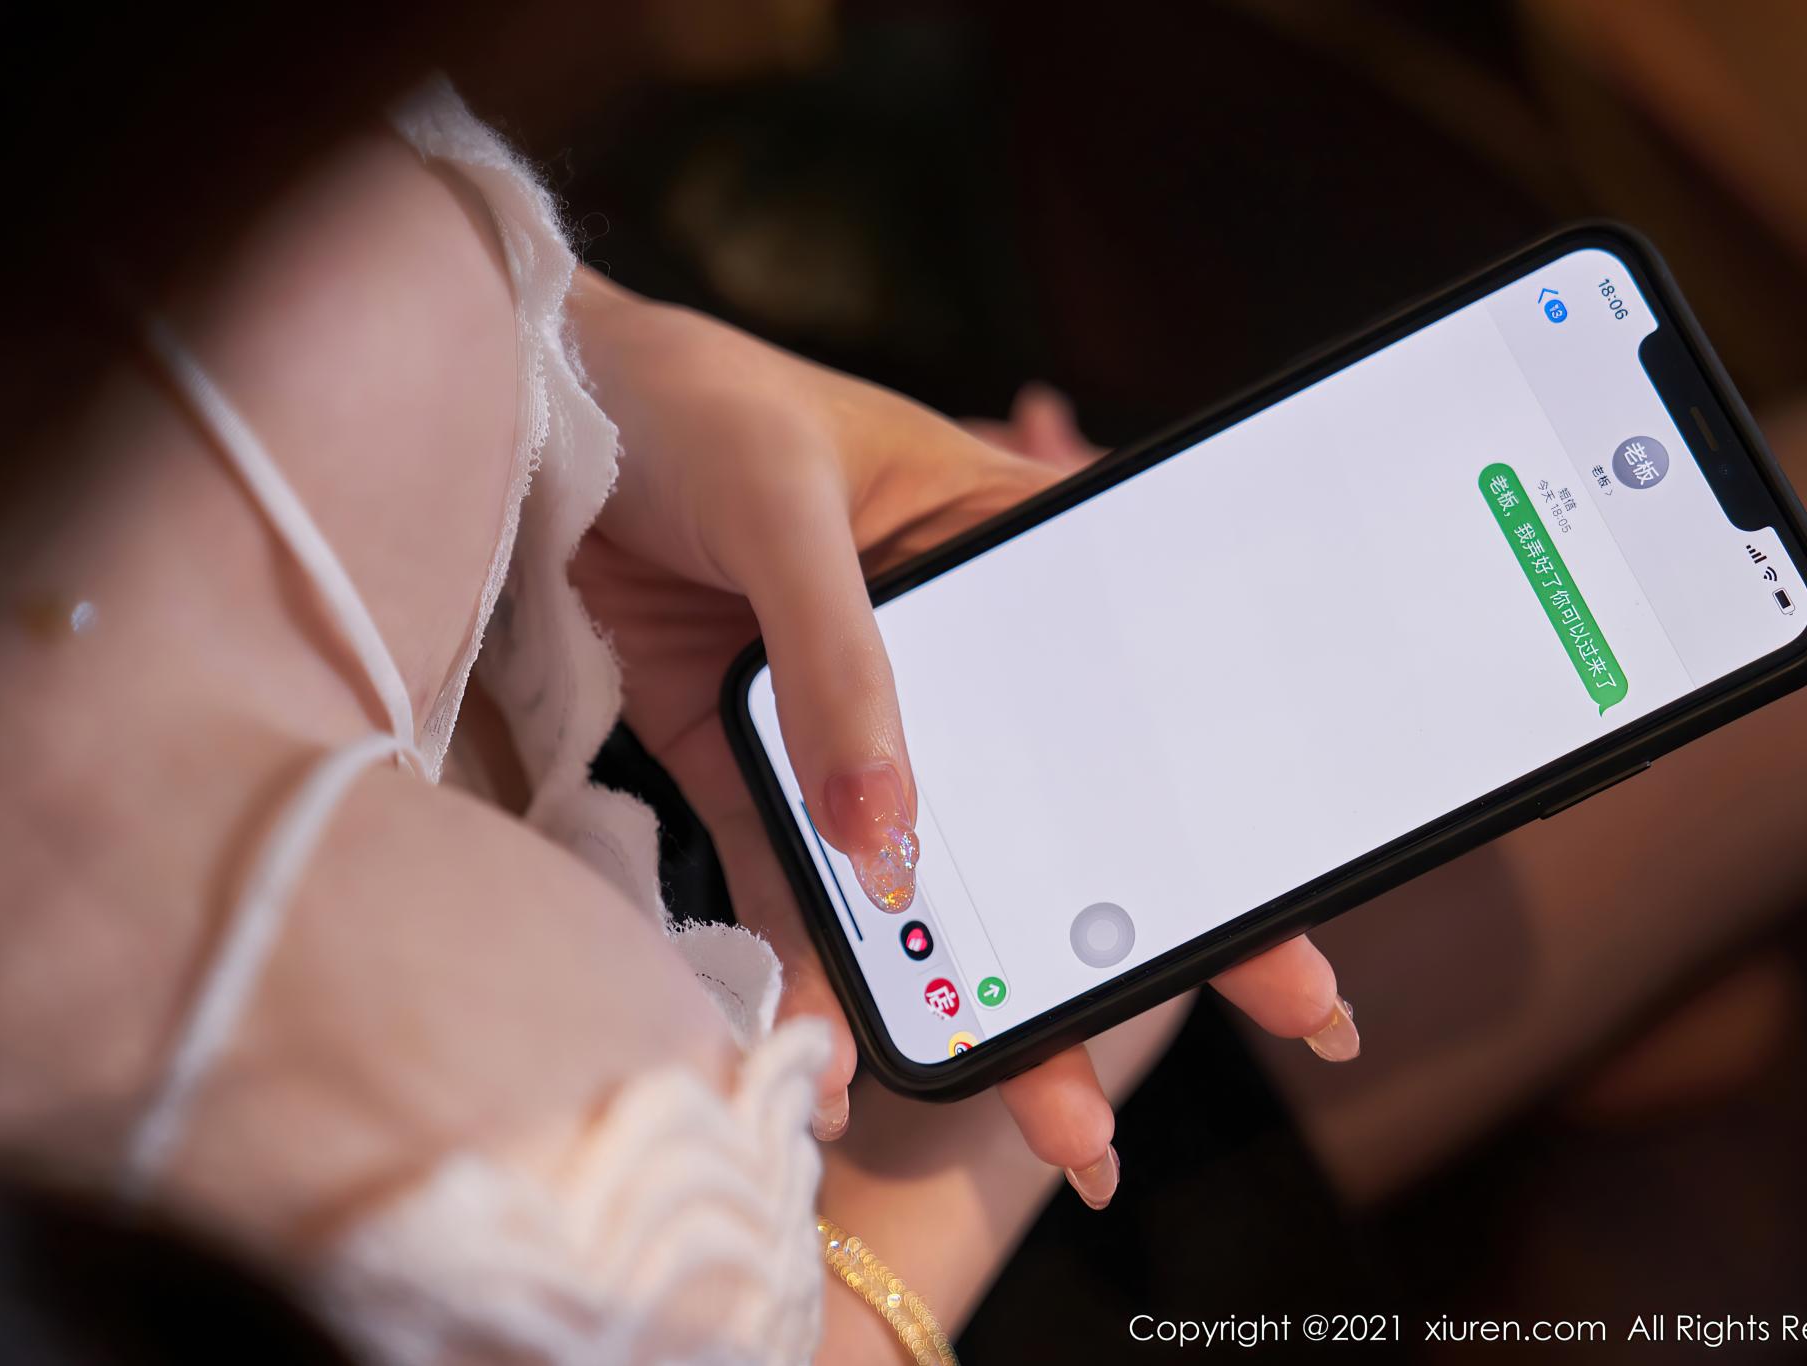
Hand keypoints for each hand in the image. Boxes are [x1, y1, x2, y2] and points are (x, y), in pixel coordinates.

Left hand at [568, 272, 1359, 1206]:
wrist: (524, 403)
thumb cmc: (693, 405)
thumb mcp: (786, 508)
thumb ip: (840, 666)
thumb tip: (888, 845)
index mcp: (1005, 565)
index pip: (1133, 705)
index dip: (1212, 831)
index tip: (1282, 944)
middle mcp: (944, 661)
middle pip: (1042, 826)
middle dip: (1099, 966)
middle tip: (1135, 1098)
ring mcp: (846, 726)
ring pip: (920, 884)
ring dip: (963, 1003)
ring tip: (1027, 1122)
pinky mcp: (748, 768)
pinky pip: (787, 886)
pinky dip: (803, 973)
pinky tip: (823, 1059)